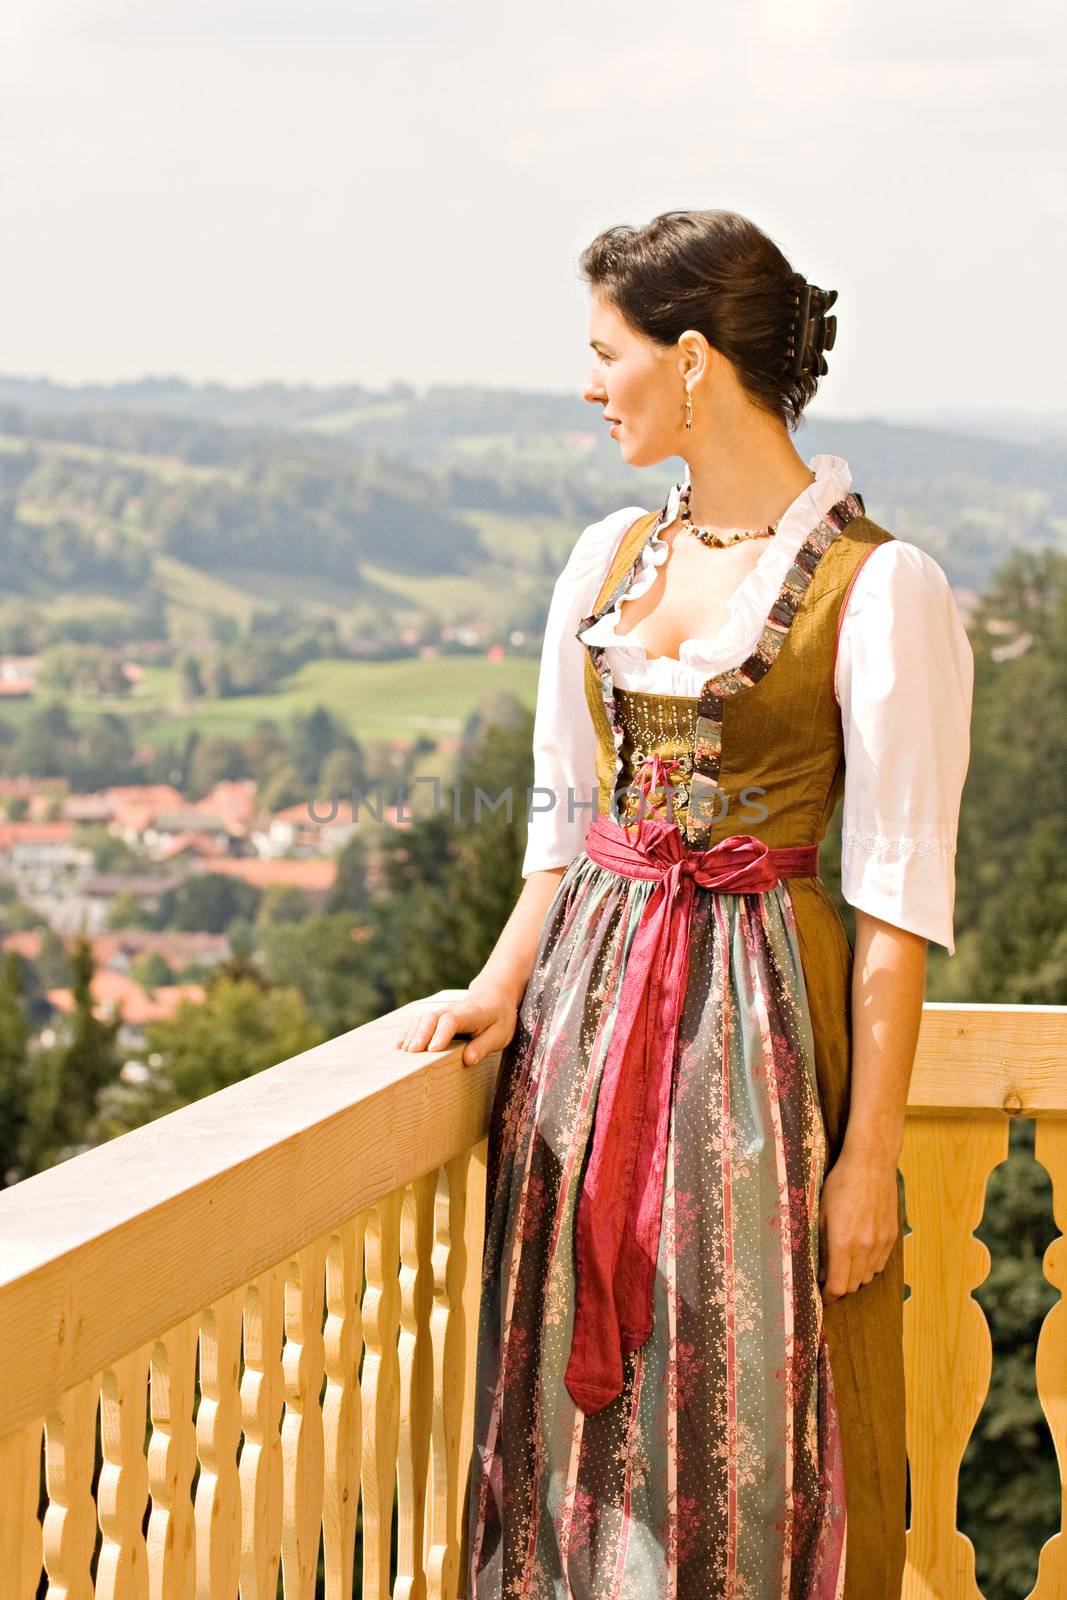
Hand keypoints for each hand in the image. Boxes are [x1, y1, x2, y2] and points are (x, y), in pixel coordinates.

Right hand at [394, 979, 519, 1066]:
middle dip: (420, 1034)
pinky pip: (419, 1022)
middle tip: (412, 1052)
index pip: (453, 1020)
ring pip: (423, 1019)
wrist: (494, 995)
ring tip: (402, 1052)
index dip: (442, 1033)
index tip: (433, 1049)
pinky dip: (408, 1033)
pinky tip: (399, 1046)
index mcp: (471, 1013)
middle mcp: (453, 1010)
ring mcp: (442, 1012)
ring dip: (411, 1034)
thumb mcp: (500, 1034)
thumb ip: (484, 1046)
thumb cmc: (498, 1018)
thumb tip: (467, 1060)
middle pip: (432, 1018)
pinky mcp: (436, 1018)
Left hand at [818, 1147, 900, 1303]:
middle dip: (840, 1287)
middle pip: (853, 1285)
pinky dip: (869, 1266)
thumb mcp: (821, 1214)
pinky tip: (860, 1254)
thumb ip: (821, 1246)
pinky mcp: (892, 1237)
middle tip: (828, 1278)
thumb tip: (821, 1271)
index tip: (821, 1295)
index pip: (838, 1286)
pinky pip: (880, 1264)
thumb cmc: (840, 1185)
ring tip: (844, 1265)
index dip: (828, 1296)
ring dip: (855, 1277)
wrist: (871, 1165)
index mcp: (843, 1243)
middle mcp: (865, 1248)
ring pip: (868, 1277)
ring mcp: (881, 1243)